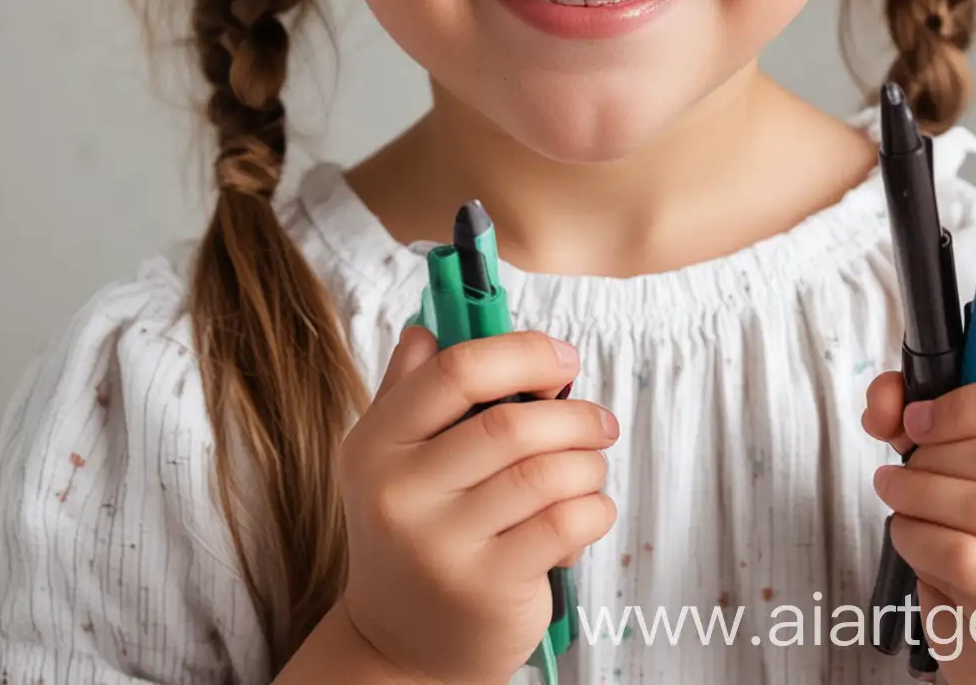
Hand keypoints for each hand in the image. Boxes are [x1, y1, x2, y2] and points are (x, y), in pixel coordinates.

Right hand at [336, 325, 618, 684]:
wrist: (399, 648)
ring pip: (547, 474)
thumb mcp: (390, 460)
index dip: (523, 352)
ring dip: (588, 463)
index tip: (563, 359)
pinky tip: (586, 512)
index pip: (455, 370)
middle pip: (511, 424)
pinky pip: (567, 524)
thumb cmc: (413, 534)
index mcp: (376, 444)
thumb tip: (429, 327)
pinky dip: (594, 509)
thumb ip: (410, 391)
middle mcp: (400, 494)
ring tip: (590, 468)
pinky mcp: (487, 589)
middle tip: (598, 422)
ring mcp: (442, 546)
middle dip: (574, 415)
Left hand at [863, 373, 975, 682]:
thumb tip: (884, 405)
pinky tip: (906, 528)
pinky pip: (964, 555)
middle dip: (931, 454)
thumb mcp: (969, 447)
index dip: (957, 404)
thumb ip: (919, 406)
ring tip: (894, 490)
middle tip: (903, 463)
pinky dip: (918, 535)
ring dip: (917, 491)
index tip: (917, 418)